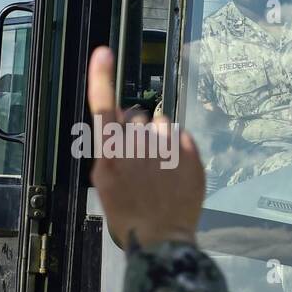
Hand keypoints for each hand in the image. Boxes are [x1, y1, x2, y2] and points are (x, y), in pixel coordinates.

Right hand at [86, 46, 204, 248]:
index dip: (101, 77)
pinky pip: (181, 137)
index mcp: (112, 152)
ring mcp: (167, 148)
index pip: (104, 106)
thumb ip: (108, 148)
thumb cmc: (128, 214)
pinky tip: (172, 173)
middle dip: (134, 132)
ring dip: (156, 140)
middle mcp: (139, 144)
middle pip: (134, 119)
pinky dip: (177, 150)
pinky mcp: (190, 154)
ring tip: (157, 171)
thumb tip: (117, 120)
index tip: (103, 53)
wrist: (161, 238)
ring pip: (159, 126)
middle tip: (137, 163)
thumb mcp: (104, 182)